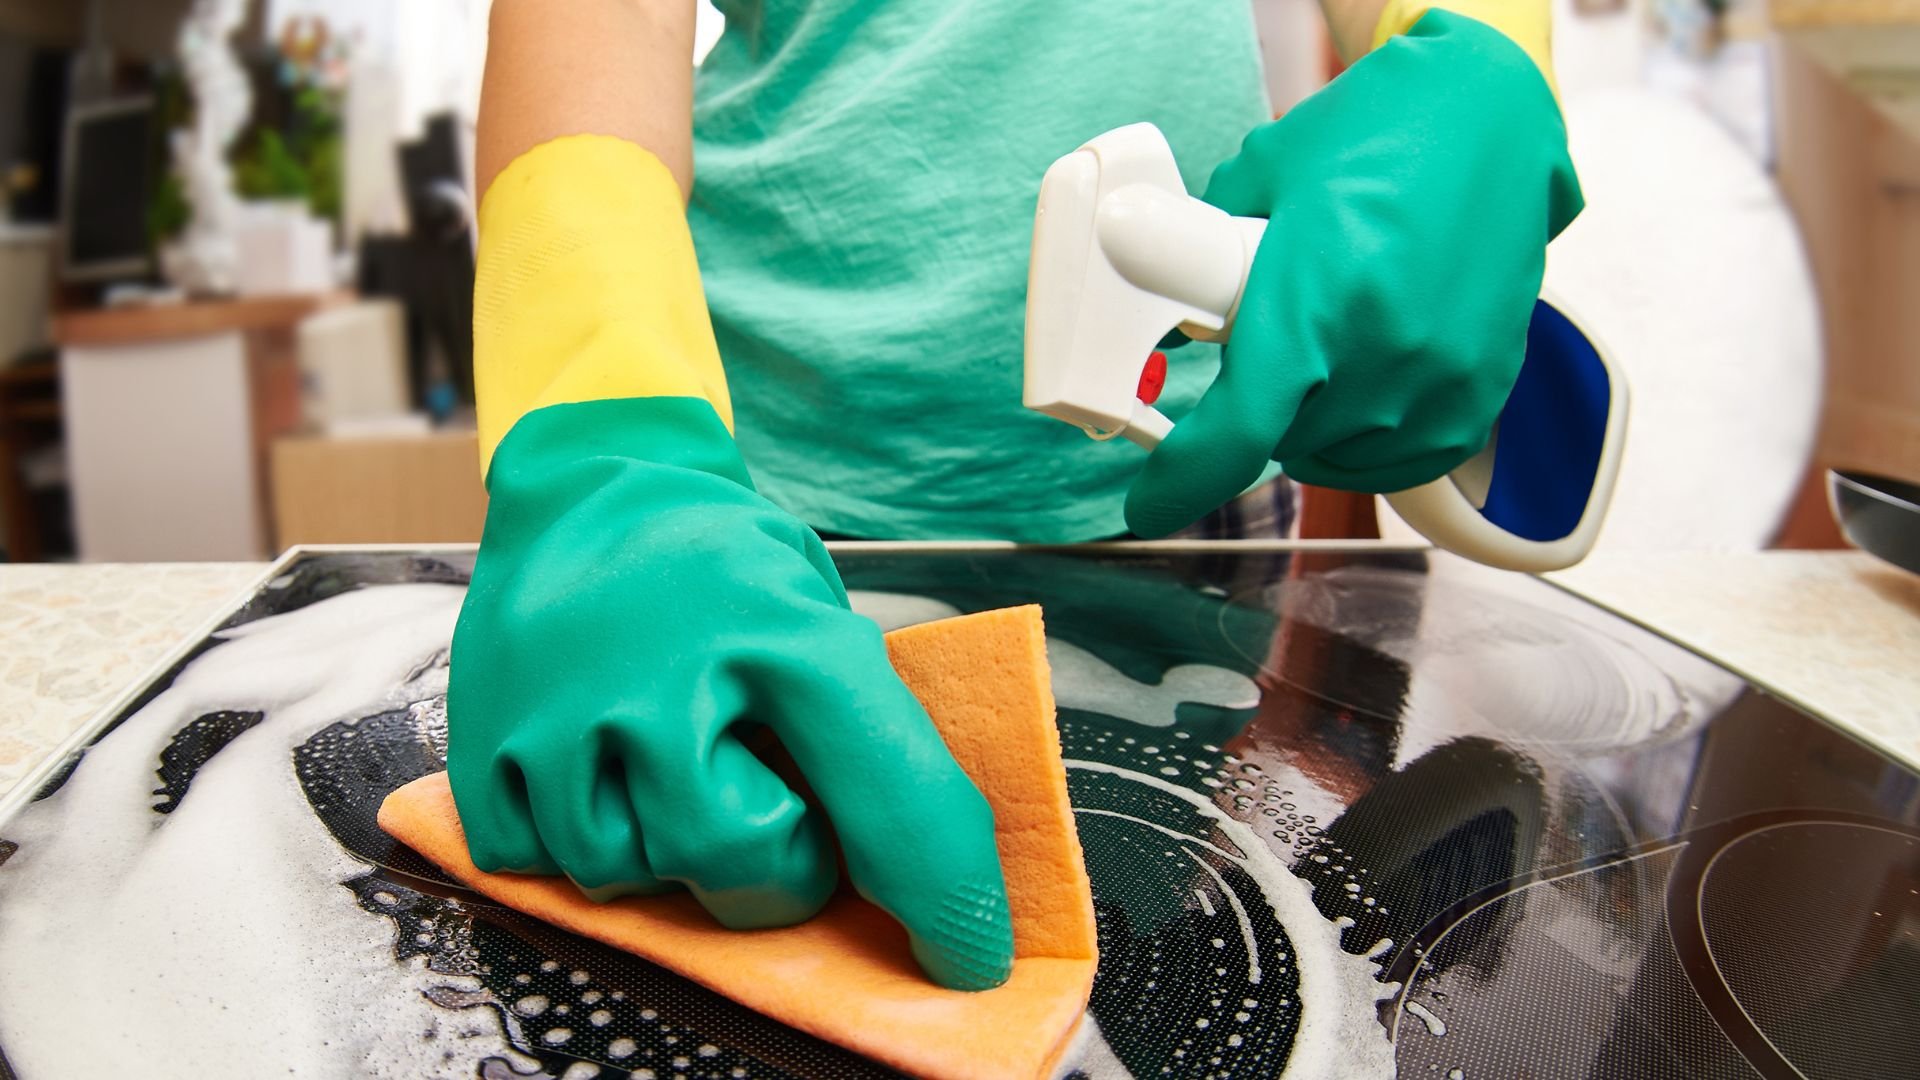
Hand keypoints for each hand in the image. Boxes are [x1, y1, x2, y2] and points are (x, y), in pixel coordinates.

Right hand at [447, 397, 1013, 990]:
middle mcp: (669, 677)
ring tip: (669, 771)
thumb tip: (900, 868)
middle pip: (738, 857)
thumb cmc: (724, 561)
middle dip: (774, 865)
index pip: (889, 796)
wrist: (592, 479)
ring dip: (663, 851)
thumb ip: (853, 726)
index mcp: (784, 635)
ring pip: (628, 870)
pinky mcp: (486, 737)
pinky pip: (535, 863)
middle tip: (771, 808)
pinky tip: (597, 776)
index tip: (967, 957)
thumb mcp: (817, 611)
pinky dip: (571, 842)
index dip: (943, 897)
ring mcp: (565, 710)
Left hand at [1125, 10, 1581, 536]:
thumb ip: (1208, 246)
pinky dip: (1373, 435)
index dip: (1180, 481)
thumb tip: (1170, 297)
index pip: (1236, 432)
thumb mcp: (1263, 175)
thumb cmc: (1375, 135)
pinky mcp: (1482, 393)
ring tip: (1331, 347)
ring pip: (1340, 455)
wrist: (1491, 117)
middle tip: (1273, 346)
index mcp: (1314, 304)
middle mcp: (1382, 354)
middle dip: (1261, 408)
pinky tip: (1368, 380)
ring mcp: (1441, 381)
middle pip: (1283, 443)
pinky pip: (1405, 458)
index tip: (1149, 503)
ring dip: (1317, 422)